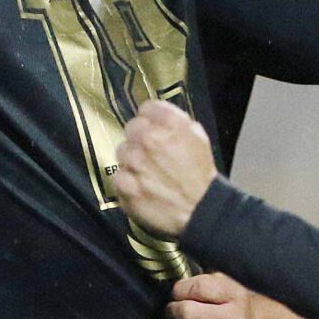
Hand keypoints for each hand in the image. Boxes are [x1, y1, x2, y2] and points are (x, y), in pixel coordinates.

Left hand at [115, 101, 216, 237]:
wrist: (200, 210)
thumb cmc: (200, 175)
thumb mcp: (198, 137)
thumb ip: (175, 120)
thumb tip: (156, 114)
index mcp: (169, 122)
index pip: (146, 108)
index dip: (151, 120)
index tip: (154, 129)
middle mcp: (148, 137)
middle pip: (132, 129)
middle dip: (141, 139)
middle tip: (153, 155)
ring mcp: (134, 161)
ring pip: (122, 152)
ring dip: (133, 160)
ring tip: (150, 174)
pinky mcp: (124, 184)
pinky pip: (118, 175)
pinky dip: (128, 182)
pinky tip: (143, 188)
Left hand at [164, 272, 264, 318]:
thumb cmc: (232, 303)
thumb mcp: (226, 283)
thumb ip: (203, 278)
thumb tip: (174, 279)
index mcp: (234, 295)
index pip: (200, 288)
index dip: (181, 289)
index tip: (178, 292)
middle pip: (186, 313)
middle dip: (171, 310)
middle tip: (171, 311)